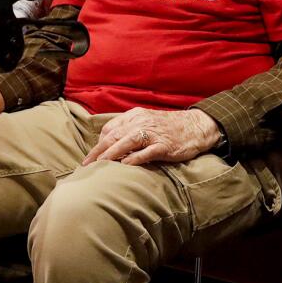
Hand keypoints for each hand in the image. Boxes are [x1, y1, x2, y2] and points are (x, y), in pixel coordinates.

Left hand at [82, 107, 220, 166]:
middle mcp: (141, 122)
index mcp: (135, 116)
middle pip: (114, 136)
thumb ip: (129, 129)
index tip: (89, 158)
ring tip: (99, 166)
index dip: (98, 144)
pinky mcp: (164, 145)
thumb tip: (110, 145)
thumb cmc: (169, 127)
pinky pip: (146, 152)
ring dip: (111, 155)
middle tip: (85, 166)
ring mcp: (153, 134)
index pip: (110, 129)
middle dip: (97, 152)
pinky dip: (133, 159)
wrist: (196, 126)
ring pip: (126, 142)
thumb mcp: (147, 121)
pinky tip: (124, 167)